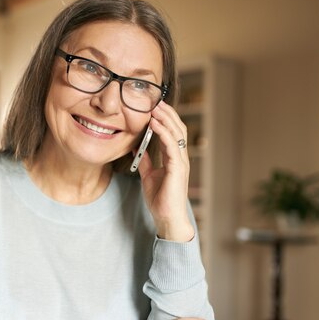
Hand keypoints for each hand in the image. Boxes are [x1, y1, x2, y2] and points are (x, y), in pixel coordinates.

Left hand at [137, 102, 192, 241]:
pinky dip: (164, 133)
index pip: (172, 132)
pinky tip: (155, 124)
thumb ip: (145, 161)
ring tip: (155, 107)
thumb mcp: (148, 176)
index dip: (165, 118)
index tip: (153, 107)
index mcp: (174, 158)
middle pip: (177, 128)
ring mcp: (181, 162)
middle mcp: (180, 158)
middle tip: (154, 100)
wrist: (167, 218)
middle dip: (166, 113)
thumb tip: (137, 148)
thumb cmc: (161, 200)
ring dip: (165, 118)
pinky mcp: (177, 169)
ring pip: (176, 133)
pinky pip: (172, 146)